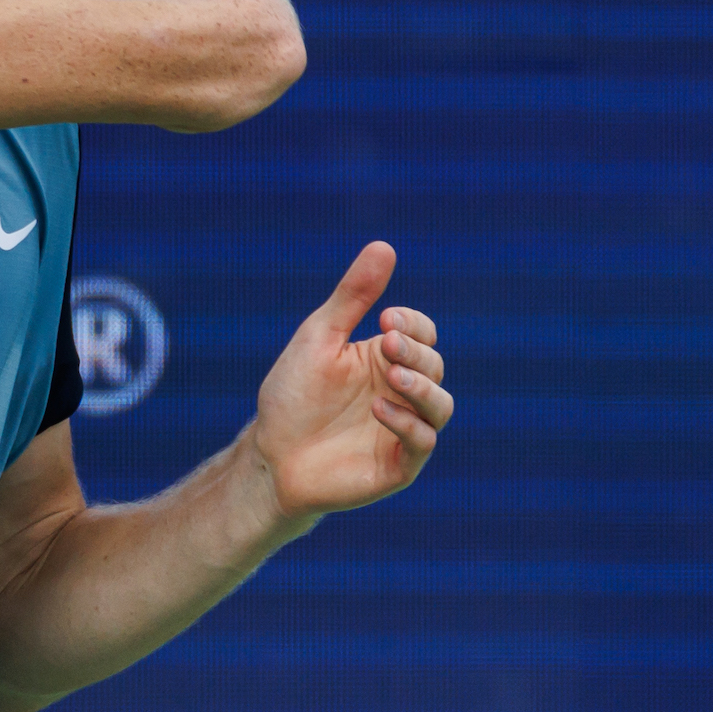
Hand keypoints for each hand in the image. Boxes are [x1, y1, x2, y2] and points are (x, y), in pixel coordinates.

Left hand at [248, 242, 451, 519]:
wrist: (270, 454)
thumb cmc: (293, 395)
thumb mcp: (319, 338)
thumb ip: (352, 297)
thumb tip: (384, 246)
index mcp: (384, 359)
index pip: (422, 334)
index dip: (413, 324)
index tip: (386, 318)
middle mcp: (402, 392)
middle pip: (434, 364)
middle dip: (415, 351)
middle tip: (386, 342)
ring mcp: (404, 429)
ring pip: (441, 405)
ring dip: (422, 387)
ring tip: (392, 376)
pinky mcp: (398, 465)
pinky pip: (422, 443)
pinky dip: (407, 424)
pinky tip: (378, 409)